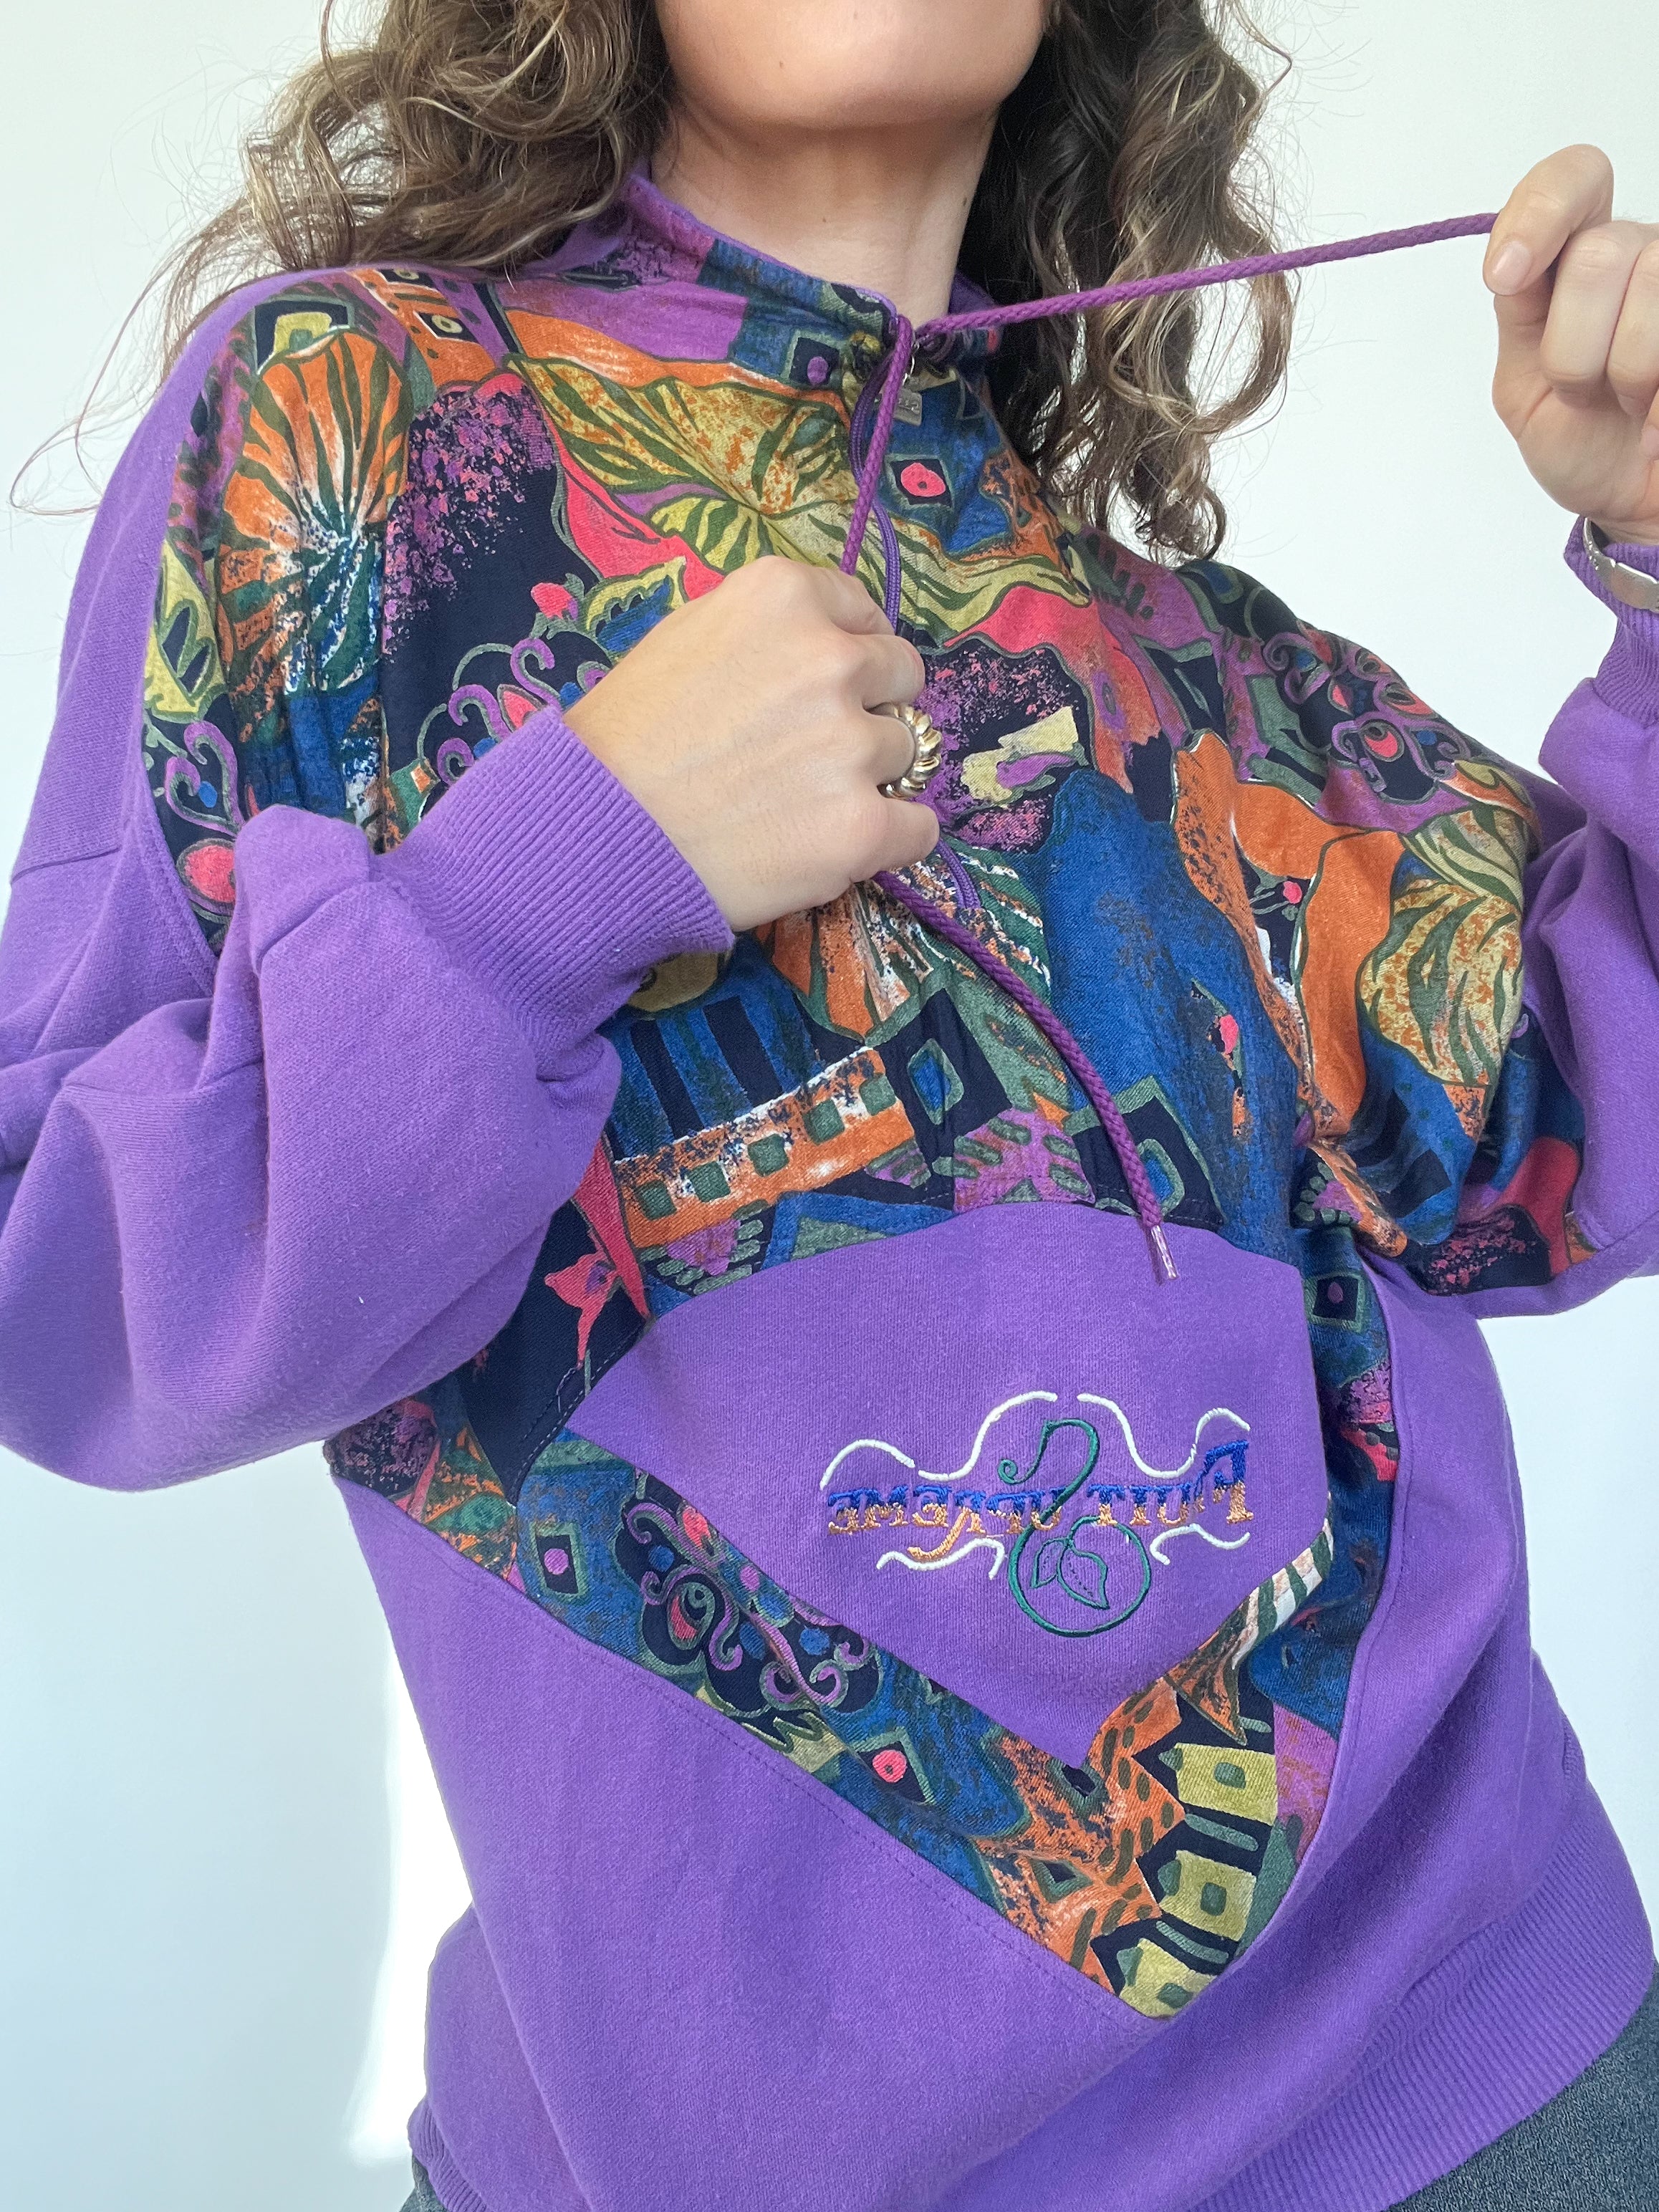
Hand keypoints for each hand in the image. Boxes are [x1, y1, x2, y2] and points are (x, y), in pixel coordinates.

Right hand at [563, 557, 937, 930]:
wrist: (593, 835)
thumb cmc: (624, 738)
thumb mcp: (686, 637)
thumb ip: (766, 633)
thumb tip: (824, 648)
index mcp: (784, 598)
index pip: (864, 614)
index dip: (849, 655)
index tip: (825, 688)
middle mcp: (829, 659)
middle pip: (899, 677)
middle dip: (867, 707)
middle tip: (811, 749)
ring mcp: (850, 746)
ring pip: (908, 753)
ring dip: (872, 775)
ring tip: (803, 803)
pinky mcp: (861, 827)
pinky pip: (919, 827)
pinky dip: (894, 837)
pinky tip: (843, 844)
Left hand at [1486, 145, 1658, 546]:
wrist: (1633, 496)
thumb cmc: (1581, 441)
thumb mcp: (1523, 384)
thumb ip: (1520, 314)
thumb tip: (1511, 263)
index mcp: (1583, 254)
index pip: (1573, 178)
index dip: (1539, 212)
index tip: (1505, 276)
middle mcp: (1645, 251)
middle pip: (1597, 256)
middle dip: (1573, 349)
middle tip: (1586, 392)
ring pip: (1648, 292)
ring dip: (1623, 376)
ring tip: (1630, 404)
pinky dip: (1657, 403)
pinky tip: (1655, 420)